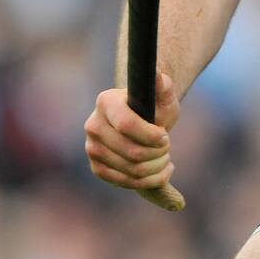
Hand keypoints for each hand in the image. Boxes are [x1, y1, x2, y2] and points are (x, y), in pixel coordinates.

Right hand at [84, 71, 185, 210]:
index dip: (150, 135)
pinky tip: (162, 171)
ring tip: (166, 159)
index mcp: (105, 101)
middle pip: (130, 152)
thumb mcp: (163, 93)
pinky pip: (125, 183)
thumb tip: (158, 75)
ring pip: (130, 170)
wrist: (142, 119)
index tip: (166, 136)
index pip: (126, 125)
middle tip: (168, 147)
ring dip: (156, 168)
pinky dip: (149, 181)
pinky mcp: (97, 168)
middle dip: (157, 153)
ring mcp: (92, 148)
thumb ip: (162, 84)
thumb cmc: (154, 104)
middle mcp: (93, 125)